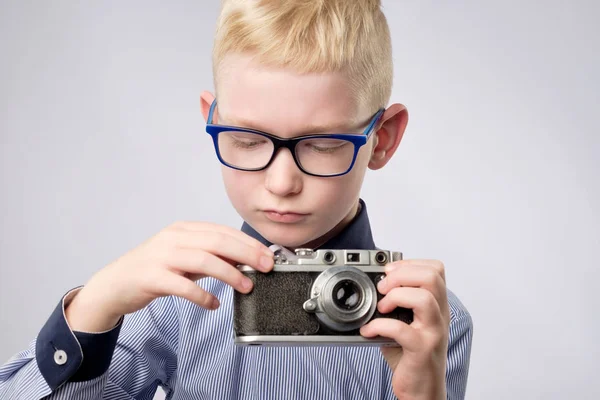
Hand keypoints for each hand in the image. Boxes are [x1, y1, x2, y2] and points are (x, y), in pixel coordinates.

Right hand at [65, 221, 273, 331]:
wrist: (115, 284)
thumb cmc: (154, 270)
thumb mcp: (185, 258)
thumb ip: (211, 257)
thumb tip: (244, 261)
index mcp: (184, 230)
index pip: (223, 231)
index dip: (248, 243)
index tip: (267, 255)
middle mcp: (173, 238)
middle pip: (217, 241)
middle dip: (246, 254)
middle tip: (266, 267)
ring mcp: (161, 256)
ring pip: (203, 260)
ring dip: (229, 273)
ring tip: (246, 286)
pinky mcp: (152, 277)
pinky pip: (183, 285)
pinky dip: (202, 296)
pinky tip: (213, 304)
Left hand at [360, 260, 449, 399]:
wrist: (423, 390)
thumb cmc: (412, 356)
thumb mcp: (407, 323)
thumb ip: (396, 304)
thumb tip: (372, 287)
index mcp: (437, 305)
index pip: (435, 269)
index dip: (410, 264)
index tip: (390, 272)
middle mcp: (440, 315)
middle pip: (432, 277)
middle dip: (401, 275)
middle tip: (383, 288)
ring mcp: (434, 332)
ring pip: (424, 298)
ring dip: (396, 296)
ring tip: (381, 307)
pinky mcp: (422, 350)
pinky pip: (401, 329)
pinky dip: (379, 326)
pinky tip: (369, 331)